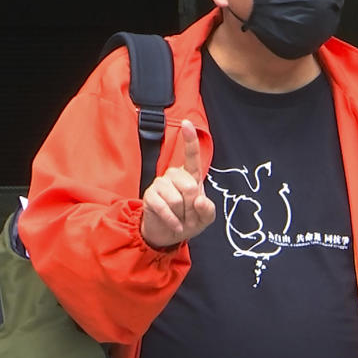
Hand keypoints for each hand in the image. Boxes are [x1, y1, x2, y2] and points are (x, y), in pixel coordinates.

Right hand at [140, 119, 215, 248]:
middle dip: (193, 206)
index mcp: (190, 175)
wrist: (168, 235)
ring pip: (177, 199)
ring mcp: (160, 184)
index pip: (191, 155)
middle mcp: (174, 175)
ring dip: (182, 214)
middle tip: (189, 213)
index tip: (187, 123)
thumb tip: (200, 200)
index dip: (190, 140)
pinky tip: (175, 225)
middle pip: (190, 186)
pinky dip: (173, 220)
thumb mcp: (206, 217)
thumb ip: (208, 209)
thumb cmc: (189, 220)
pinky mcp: (149, 196)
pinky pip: (164, 207)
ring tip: (180, 217)